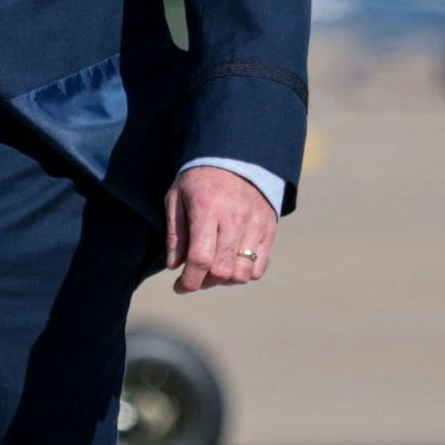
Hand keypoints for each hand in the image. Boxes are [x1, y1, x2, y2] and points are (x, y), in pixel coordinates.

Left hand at [166, 165, 276, 294]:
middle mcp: (234, 218)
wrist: (237, 156)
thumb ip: (176, 233)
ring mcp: (255, 224)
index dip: (189, 281)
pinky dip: (244, 273)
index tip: (180, 287)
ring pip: (242, 273)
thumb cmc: (199, 180)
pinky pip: (259, 266)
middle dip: (205, 283)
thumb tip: (175, 266)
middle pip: (222, 270)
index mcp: (207, 209)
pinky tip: (231, 263)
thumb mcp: (176, 198)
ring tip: (213, 270)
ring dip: (225, 281)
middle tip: (195, 277)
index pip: (200, 258)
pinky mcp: (269, 228)